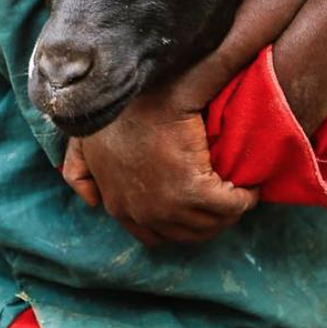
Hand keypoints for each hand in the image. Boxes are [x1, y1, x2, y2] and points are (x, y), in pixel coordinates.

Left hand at [62, 83, 258, 246]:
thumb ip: (78, 170)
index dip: (178, 220)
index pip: (153, 235)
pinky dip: (242, 199)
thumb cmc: (115, 113)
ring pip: (208, 224)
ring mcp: (166, 205)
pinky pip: (228, 206)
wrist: (139, 92)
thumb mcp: (83, 145)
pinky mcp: (191, 190)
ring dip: (226, 212)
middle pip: (187, 234)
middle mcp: (141, 213)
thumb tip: (90, 200)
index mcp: (118, 205)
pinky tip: (248, 187)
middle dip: (207, 221)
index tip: (195, 203)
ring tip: (236, 194)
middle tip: (223, 199)